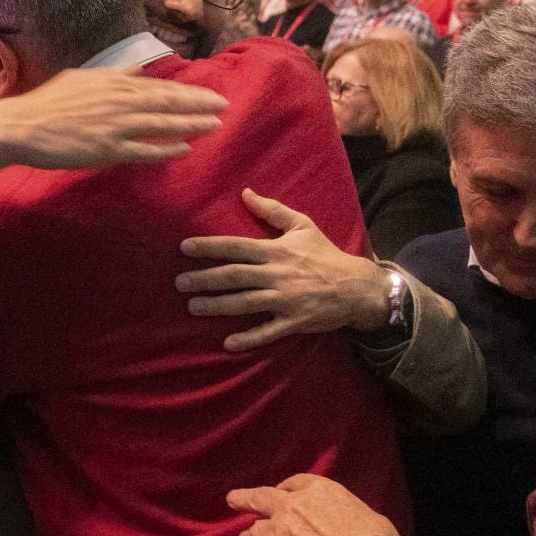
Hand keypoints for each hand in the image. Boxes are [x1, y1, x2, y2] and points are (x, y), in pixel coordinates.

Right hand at [0, 66, 226, 180]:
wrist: (20, 126)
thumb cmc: (49, 103)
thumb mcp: (83, 78)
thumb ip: (115, 76)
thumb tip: (139, 71)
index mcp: (113, 83)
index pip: (159, 87)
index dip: (188, 92)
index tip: (211, 95)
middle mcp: (118, 101)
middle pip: (167, 102)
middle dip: (198, 104)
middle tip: (224, 107)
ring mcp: (114, 126)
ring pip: (161, 124)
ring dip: (190, 124)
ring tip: (214, 126)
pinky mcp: (106, 149)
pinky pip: (143, 150)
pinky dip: (165, 149)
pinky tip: (184, 149)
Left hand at [176, 189, 392, 351]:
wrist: (356, 286)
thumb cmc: (326, 254)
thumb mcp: (303, 225)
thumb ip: (273, 210)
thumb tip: (246, 192)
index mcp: (276, 251)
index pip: (236, 247)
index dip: (209, 247)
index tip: (184, 248)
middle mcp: (277, 274)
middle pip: (233, 276)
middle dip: (204, 279)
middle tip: (179, 283)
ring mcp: (284, 300)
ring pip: (244, 303)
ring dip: (216, 305)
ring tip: (192, 307)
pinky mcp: (293, 321)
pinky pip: (267, 332)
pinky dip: (248, 338)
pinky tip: (228, 343)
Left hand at [226, 473, 399, 535]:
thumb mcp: (366, 513)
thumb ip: (348, 515)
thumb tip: (352, 526)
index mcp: (317, 491)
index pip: (295, 482)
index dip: (286, 487)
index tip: (281, 492)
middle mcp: (291, 509)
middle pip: (259, 498)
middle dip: (244, 499)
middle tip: (233, 499)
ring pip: (252, 534)